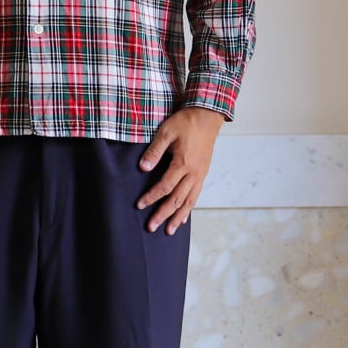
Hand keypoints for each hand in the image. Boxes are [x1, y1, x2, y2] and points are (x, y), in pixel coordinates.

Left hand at [136, 106, 223, 233]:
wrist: (208, 116)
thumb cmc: (186, 122)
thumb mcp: (166, 132)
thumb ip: (154, 151)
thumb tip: (143, 168)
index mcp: (183, 163)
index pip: (165, 186)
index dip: (151, 197)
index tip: (139, 205)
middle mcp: (194, 173)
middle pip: (177, 199)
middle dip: (164, 214)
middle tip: (151, 227)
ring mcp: (200, 174)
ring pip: (189, 201)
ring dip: (178, 217)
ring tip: (169, 231)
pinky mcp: (203, 174)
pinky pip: (196, 196)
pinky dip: (189, 209)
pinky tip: (183, 219)